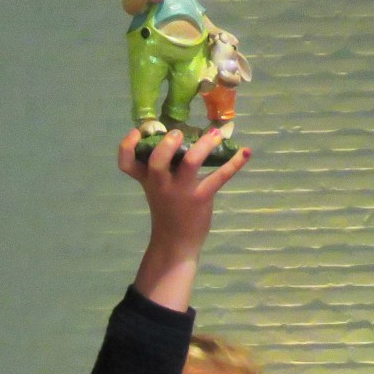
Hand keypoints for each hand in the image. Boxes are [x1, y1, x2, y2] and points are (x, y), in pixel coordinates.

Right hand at [123, 127, 249, 310]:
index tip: (138, 132)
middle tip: (177, 133)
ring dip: (204, 145)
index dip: (127, 145)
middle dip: (167, 144)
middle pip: (156, 160)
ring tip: (214, 134)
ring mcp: (181, 190)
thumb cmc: (167, 209)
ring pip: (191, 163)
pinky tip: (246, 152)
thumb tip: (183, 134)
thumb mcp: (157, 187)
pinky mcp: (201, 197)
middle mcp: (161, 183)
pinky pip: (219, 177)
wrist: (175, 242)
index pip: (126, 162)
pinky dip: (235, 163)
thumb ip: (163, 165)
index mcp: (147, 178)